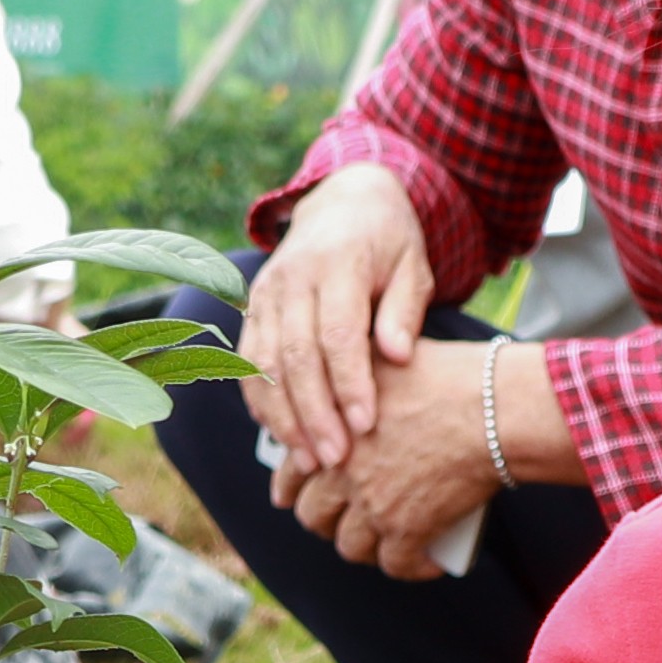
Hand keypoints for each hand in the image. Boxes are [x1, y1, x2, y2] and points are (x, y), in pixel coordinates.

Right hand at [238, 161, 436, 473]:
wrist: (343, 200)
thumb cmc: (388, 242)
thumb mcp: (413, 265)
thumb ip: (404, 310)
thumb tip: (398, 358)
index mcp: (337, 263)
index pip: (337, 333)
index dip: (349, 383)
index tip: (366, 426)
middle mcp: (292, 278)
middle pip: (295, 356)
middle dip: (315, 414)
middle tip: (337, 460)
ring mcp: (265, 293)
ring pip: (264, 364)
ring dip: (284, 417)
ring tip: (309, 461)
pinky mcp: (252, 308)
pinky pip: (248, 362)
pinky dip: (262, 402)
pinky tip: (282, 436)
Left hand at [277, 338, 540, 577]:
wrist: (492, 407)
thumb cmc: (450, 375)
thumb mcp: (385, 356)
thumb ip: (357, 372)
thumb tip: (349, 379)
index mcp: (329, 430)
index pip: (290, 470)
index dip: (291, 486)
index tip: (294, 493)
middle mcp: (342, 471)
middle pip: (314, 515)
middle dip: (324, 521)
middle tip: (340, 520)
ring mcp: (372, 504)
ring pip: (350, 546)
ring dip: (362, 547)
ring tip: (381, 541)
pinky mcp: (408, 530)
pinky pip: (397, 565)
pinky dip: (411, 568)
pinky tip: (425, 562)